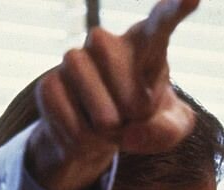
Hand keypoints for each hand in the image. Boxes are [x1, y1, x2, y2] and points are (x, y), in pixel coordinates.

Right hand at [26, 0, 199, 189]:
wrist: (94, 130)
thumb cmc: (142, 119)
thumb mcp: (169, 127)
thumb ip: (169, 129)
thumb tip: (130, 132)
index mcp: (145, 42)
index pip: (161, 22)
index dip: (175, 9)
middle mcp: (105, 41)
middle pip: (135, 101)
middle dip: (136, 122)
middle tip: (130, 113)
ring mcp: (73, 59)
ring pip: (104, 118)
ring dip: (111, 134)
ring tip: (107, 121)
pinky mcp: (48, 84)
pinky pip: (77, 131)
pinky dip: (86, 143)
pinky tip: (84, 127)